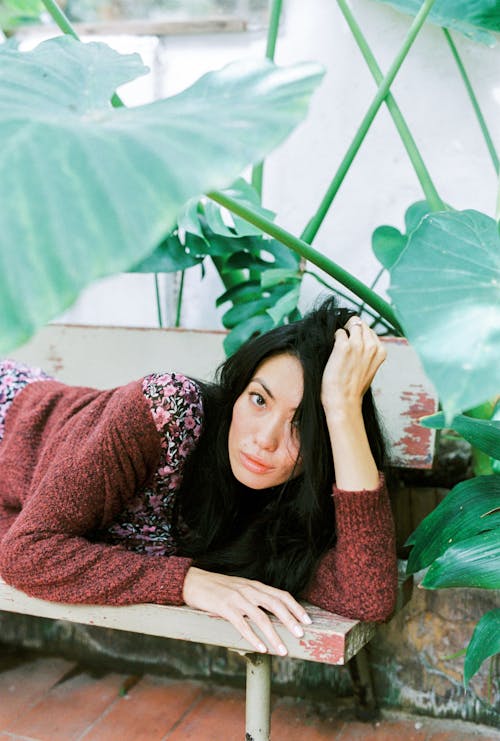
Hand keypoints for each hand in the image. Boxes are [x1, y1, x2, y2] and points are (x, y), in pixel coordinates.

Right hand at [182, 567, 311, 654]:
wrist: (193, 581)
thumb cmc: (218, 587)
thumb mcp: (240, 588)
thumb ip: (255, 597)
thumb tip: (273, 612)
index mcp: (255, 585)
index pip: (281, 595)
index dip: (296, 607)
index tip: (307, 620)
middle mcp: (249, 590)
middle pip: (275, 605)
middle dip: (290, 621)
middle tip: (301, 635)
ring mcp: (237, 599)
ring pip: (261, 617)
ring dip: (274, 635)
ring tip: (282, 650)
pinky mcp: (225, 608)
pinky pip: (242, 625)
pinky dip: (253, 638)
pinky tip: (261, 648)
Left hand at [321, 316, 385, 414]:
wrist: (344, 401)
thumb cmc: (353, 389)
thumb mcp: (369, 369)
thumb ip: (368, 355)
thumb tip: (358, 343)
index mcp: (380, 351)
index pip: (370, 331)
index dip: (360, 333)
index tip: (353, 341)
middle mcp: (371, 346)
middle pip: (361, 324)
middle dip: (352, 327)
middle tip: (343, 338)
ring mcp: (358, 345)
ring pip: (352, 324)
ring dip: (344, 330)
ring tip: (338, 343)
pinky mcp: (343, 347)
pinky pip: (339, 332)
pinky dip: (334, 337)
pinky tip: (333, 350)